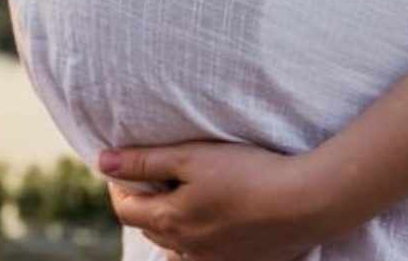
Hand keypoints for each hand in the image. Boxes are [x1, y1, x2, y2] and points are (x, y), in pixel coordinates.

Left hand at [98, 140, 339, 260]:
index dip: (118, 186)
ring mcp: (215, 260)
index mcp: (170, 220)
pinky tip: (215, 224)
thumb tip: (103, 161)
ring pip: (178, 247)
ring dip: (172, 225)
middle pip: (150, 228)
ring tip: (183, 201)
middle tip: (152, 178)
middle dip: (145, 203)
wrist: (305, 202)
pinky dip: (200, 241)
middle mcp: (187, 248)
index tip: (123, 167)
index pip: (125, 209)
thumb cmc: (247, 173)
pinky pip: (207, 256)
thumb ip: (146, 161)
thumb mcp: (191, 156)